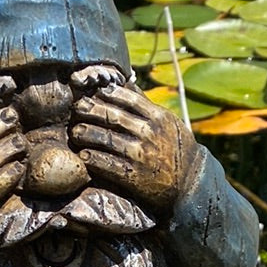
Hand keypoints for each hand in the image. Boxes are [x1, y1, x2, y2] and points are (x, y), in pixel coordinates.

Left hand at [70, 83, 197, 215]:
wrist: (190, 182)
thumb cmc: (176, 148)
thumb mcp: (169, 122)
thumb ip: (146, 105)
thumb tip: (126, 84)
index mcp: (158, 117)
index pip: (127, 98)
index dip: (106, 94)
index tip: (93, 93)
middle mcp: (149, 133)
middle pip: (112, 116)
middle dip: (90, 110)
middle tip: (77, 109)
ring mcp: (140, 155)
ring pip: (105, 139)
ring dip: (86, 134)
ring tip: (76, 132)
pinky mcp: (133, 176)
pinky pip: (106, 164)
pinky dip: (92, 158)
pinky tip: (83, 155)